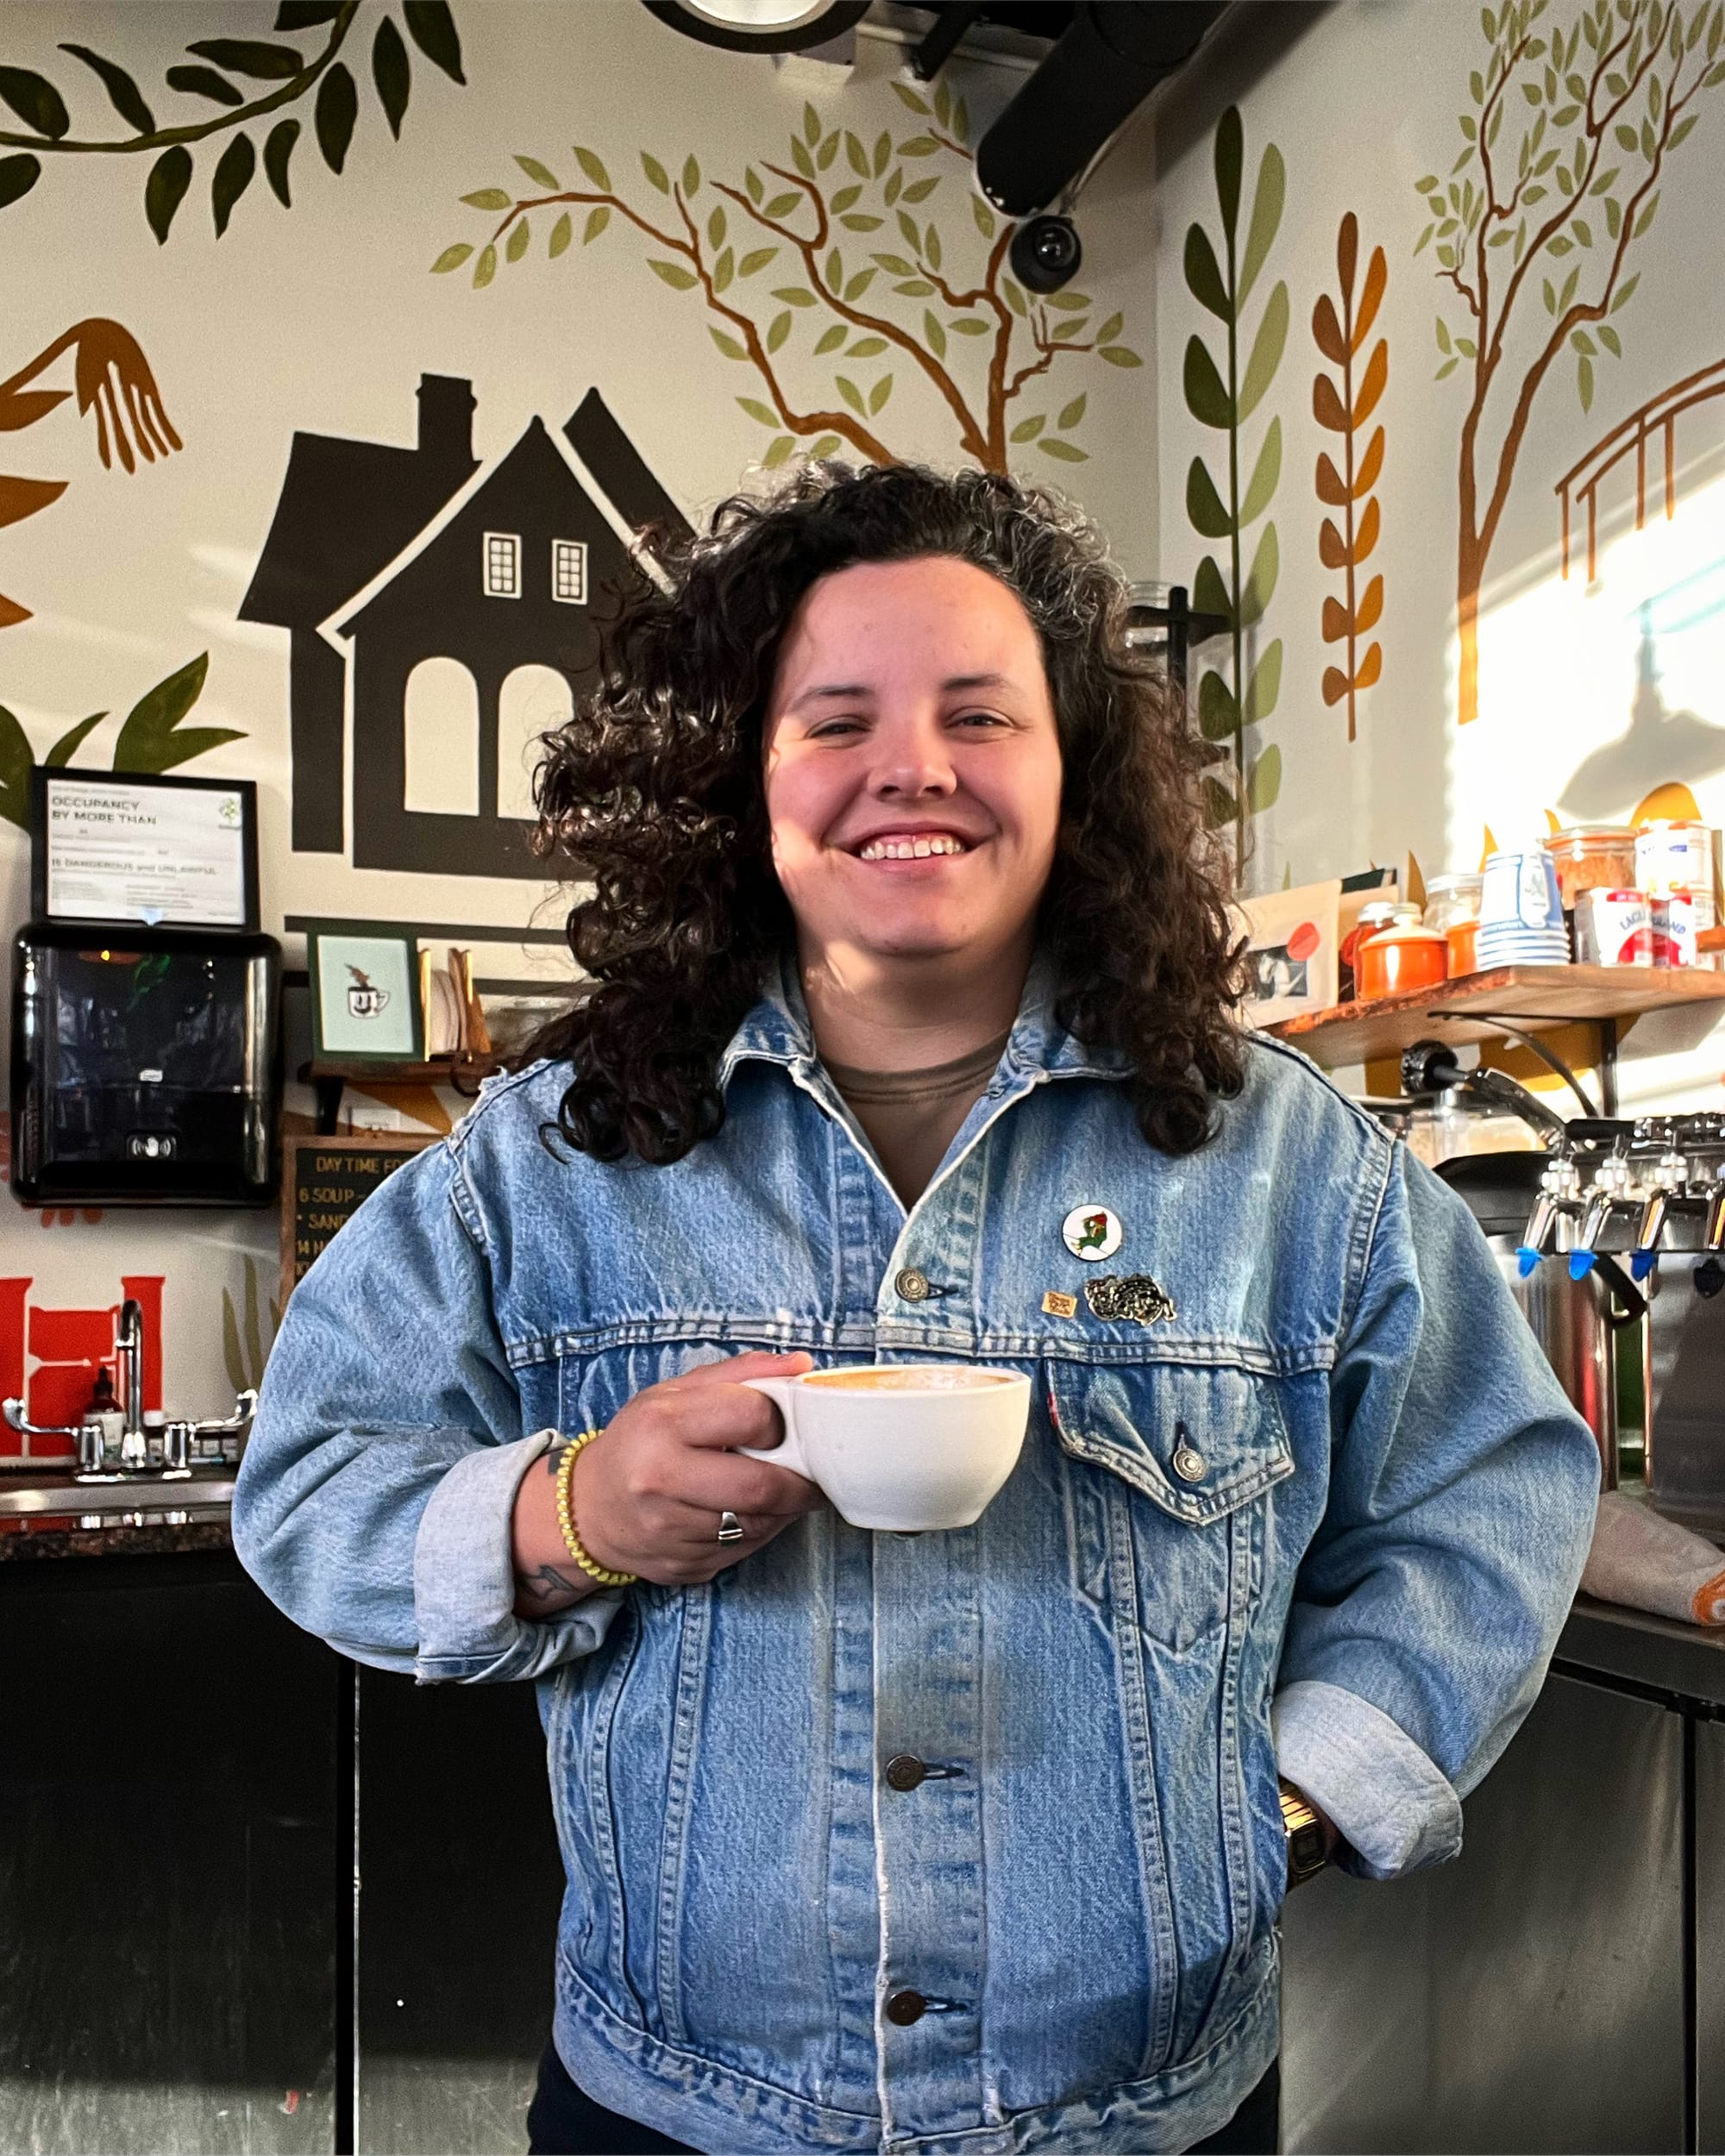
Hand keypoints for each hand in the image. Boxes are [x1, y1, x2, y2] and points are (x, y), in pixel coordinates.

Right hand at [511, 1351, 823, 1614]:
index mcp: (662, 1423)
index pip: (752, 1417)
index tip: (785, 1426)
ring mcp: (668, 1530)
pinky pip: (744, 1551)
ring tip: (783, 1490)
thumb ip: (742, 1373)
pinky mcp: (681, 1565)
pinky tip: (752, 1514)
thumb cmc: (642, 1441)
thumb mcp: (678, 1392)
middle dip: (800, 1482)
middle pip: (761, 1486)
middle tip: (812, 1472)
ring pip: (758, 1525)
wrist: (589, 1508)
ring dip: (783, 1509)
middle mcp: (659, 1479)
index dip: (781, 1422)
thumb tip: (802, 1366)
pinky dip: (760, 1532)